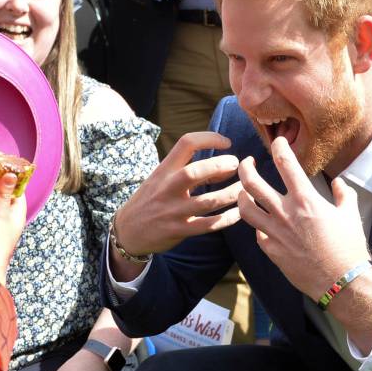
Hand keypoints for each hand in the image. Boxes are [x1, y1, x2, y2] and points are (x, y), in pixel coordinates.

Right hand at [111, 132, 240, 271]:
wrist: (127, 232)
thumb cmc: (150, 200)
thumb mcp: (160, 178)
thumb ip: (187, 169)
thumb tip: (222, 167)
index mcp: (163, 170)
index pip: (186, 143)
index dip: (210, 138)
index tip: (227, 143)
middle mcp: (167, 188)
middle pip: (196, 172)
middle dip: (221, 166)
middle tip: (237, 165)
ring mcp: (172, 211)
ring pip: (208, 202)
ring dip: (231, 194)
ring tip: (244, 189)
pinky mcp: (179, 230)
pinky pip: (209, 225)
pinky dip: (228, 218)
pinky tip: (239, 213)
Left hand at [236, 136, 370, 299]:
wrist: (341, 282)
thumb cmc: (349, 248)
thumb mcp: (351, 215)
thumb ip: (344, 193)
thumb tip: (339, 182)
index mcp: (305, 200)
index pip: (285, 163)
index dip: (278, 147)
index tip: (277, 141)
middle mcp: (285, 213)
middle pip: (251, 182)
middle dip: (244, 167)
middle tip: (245, 162)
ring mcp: (274, 232)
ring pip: (244, 207)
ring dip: (241, 195)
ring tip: (243, 191)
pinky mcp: (270, 249)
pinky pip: (256, 232)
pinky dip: (257, 225)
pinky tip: (262, 223)